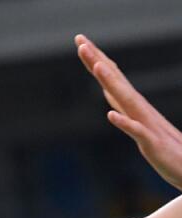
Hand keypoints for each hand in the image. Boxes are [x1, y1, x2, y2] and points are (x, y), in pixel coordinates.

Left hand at [76, 34, 181, 190]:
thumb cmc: (165, 150)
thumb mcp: (139, 128)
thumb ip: (126, 112)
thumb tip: (110, 98)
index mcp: (135, 107)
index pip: (112, 79)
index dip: (96, 61)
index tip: (81, 42)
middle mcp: (140, 111)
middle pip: (115, 82)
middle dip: (97, 61)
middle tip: (80, 41)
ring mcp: (147, 126)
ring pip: (127, 101)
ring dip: (111, 83)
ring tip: (97, 65)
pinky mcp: (152, 145)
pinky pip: (137, 132)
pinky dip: (125, 123)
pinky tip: (111, 114)